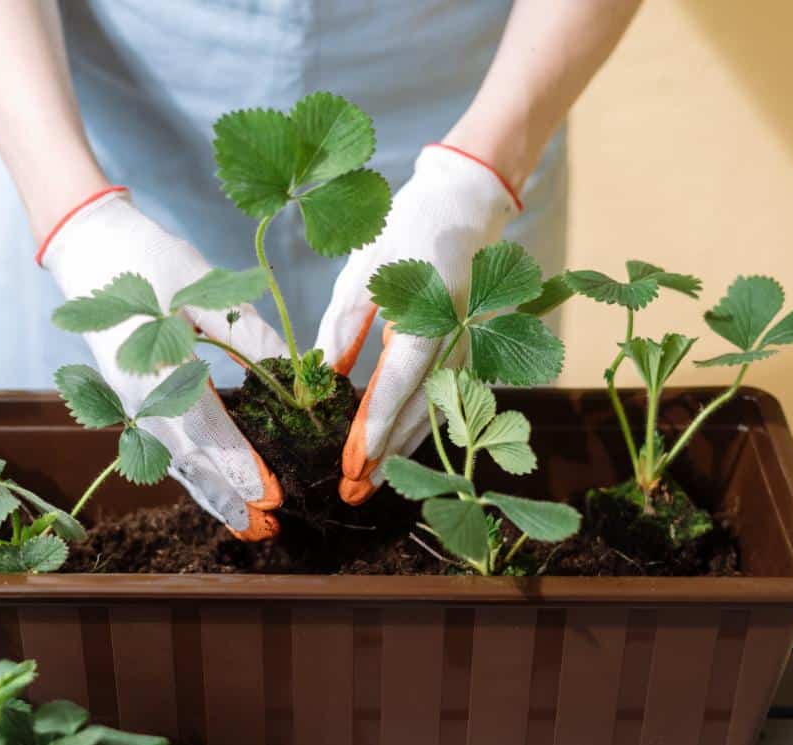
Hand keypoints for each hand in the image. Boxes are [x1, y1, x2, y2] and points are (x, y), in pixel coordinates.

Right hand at [41, 188, 286, 539]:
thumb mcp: (204, 288)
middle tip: (267, 527)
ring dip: (210, 495)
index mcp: (155, 367)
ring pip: (173, 461)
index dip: (240, 464)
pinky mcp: (130, 399)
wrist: (88, 244)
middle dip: (228, 497)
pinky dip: (193, 473)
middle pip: (187, 460)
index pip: (205, 429)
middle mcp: (137, 396)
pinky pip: (163, 446)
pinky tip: (217, 490)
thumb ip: (248, 336)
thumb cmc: (150, 258)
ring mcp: (129, 402)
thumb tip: (295, 375)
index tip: (272, 493)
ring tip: (247, 525)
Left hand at [314, 145, 521, 503]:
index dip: (371, 431)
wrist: (465, 203)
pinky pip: (446, 399)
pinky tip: (398, 448)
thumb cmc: (406, 230)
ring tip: (371, 483)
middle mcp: (453, 340)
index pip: (395, 387)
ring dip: (404, 451)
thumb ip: (344, 327)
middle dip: (385, 458)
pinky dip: (421, 428)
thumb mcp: (364, 271)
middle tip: (351, 494)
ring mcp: (466, 347)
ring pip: (436, 413)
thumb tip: (324, 378)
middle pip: (418, 413)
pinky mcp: (468, 349)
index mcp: (425, 317)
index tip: (349, 465)